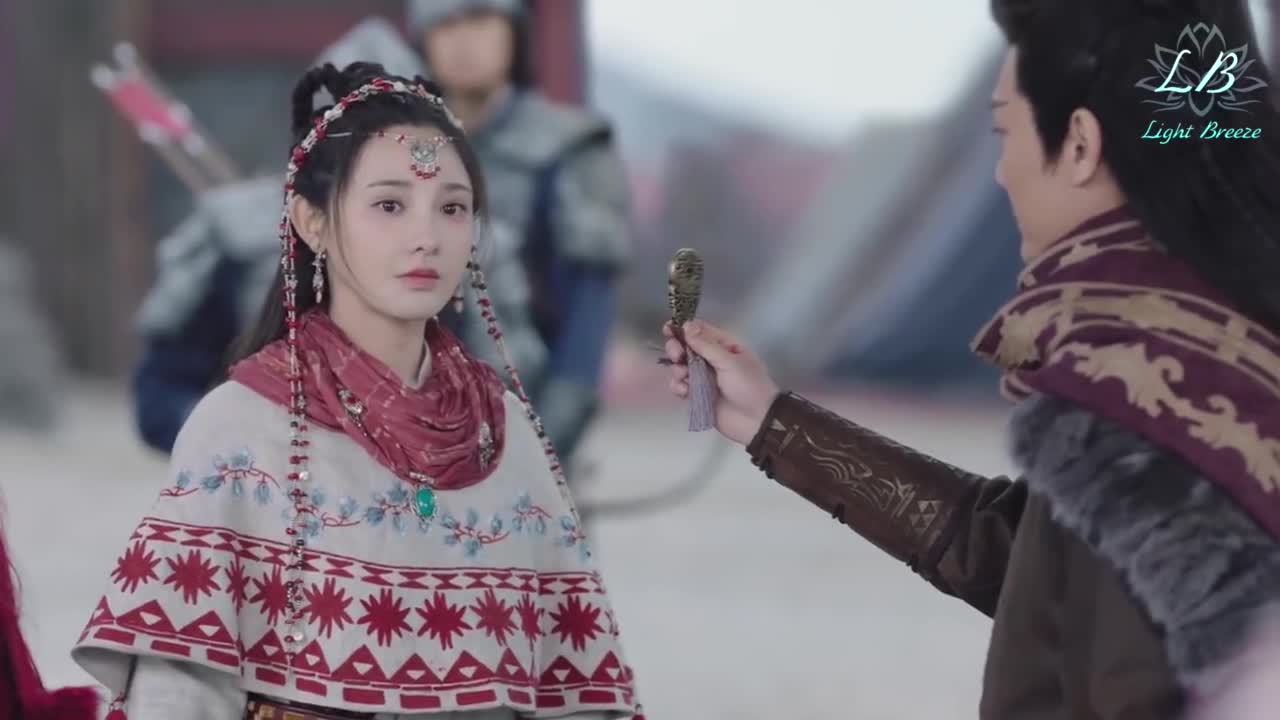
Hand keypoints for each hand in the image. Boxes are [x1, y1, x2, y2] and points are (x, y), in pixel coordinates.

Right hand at [664, 320, 780, 445]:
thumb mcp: (729, 361)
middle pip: (685, 347)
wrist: (756, 420)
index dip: (683, 328)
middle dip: (676, 349)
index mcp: (723, 346)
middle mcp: (711, 360)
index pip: (699, 331)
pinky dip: (679, 387)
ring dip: (677, 370)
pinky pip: (680, 386)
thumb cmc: (749, 386)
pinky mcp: (697, 395)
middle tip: (677, 356)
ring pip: (680, 367)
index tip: (668, 329)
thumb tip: (686, 325)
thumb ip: (706, 344)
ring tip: (684, 377)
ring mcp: (703, 378)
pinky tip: (686, 392)